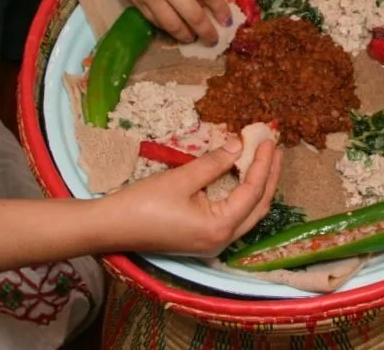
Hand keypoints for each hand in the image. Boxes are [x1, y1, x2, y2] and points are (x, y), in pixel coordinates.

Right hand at [95, 0, 231, 44]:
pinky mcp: (135, 2)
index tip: (227, 20)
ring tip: (193, 38)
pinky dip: (167, 28)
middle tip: (214, 39)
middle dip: (207, 31)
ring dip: (186, 35)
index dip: (220, 9)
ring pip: (173, 25)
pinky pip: (155, 21)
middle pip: (193, 16)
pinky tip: (173, 29)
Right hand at [102, 138, 281, 256]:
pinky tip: (243, 177)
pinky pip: (234, 216)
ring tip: (265, 159)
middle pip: (259, 206)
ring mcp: (213, 242)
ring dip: (258, 185)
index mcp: (220, 227)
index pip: (253, 191)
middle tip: (274, 148)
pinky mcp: (204, 239)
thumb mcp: (182, 178)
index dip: (263, 163)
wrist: (109, 227)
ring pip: (248, 213)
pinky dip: (243, 195)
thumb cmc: (143, 203)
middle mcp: (222, 240)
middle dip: (269, 176)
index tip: (269, 140)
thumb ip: (214, 163)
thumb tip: (238, 145)